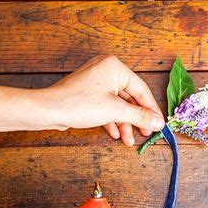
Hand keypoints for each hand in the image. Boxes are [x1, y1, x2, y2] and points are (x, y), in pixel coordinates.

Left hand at [40, 55, 164, 145]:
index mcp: (115, 67)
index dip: (151, 109)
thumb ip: (140, 116)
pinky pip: (106, 105)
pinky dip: (112, 119)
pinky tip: (116, 134)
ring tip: (129, 140)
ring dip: (124, 123)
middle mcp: (107, 70)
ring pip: (118, 104)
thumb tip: (159, 122)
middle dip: (136, 119)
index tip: (159, 124)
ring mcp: (96, 81)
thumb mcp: (115, 111)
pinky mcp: (88, 92)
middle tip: (145, 134)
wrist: (48, 110)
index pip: (141, 89)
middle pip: (130, 97)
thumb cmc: (79, 104)